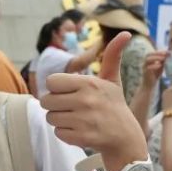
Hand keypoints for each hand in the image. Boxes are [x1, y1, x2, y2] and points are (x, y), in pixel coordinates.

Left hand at [41, 32, 148, 170]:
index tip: (69, 92)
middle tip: (71, 107)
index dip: (57, 88)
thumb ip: (112, 56)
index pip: (51, 82)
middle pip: (46, 101)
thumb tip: (125, 33)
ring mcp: (83, 120)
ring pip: (50, 118)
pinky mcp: (81, 138)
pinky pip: (57, 133)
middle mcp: (85, 100)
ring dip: (60, 120)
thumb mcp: (112, 79)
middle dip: (55, 105)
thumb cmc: (114, 105)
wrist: (125, 137)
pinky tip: (80, 130)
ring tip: (77, 119)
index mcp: (89, 83)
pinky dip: (66, 133)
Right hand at [142, 50, 167, 87]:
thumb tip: (169, 55)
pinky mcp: (145, 73)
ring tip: (163, 59)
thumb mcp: (160, 67)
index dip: (159, 51)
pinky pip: (148, 67)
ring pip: (147, 60)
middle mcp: (145, 63)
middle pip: (148, 54)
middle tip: (165, 54)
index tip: (167, 52)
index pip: (152, 53)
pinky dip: (154, 65)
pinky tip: (160, 65)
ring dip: (156, 58)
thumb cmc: (155, 75)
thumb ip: (163, 61)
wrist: (149, 85)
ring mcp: (144, 68)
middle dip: (157, 53)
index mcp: (148, 60)